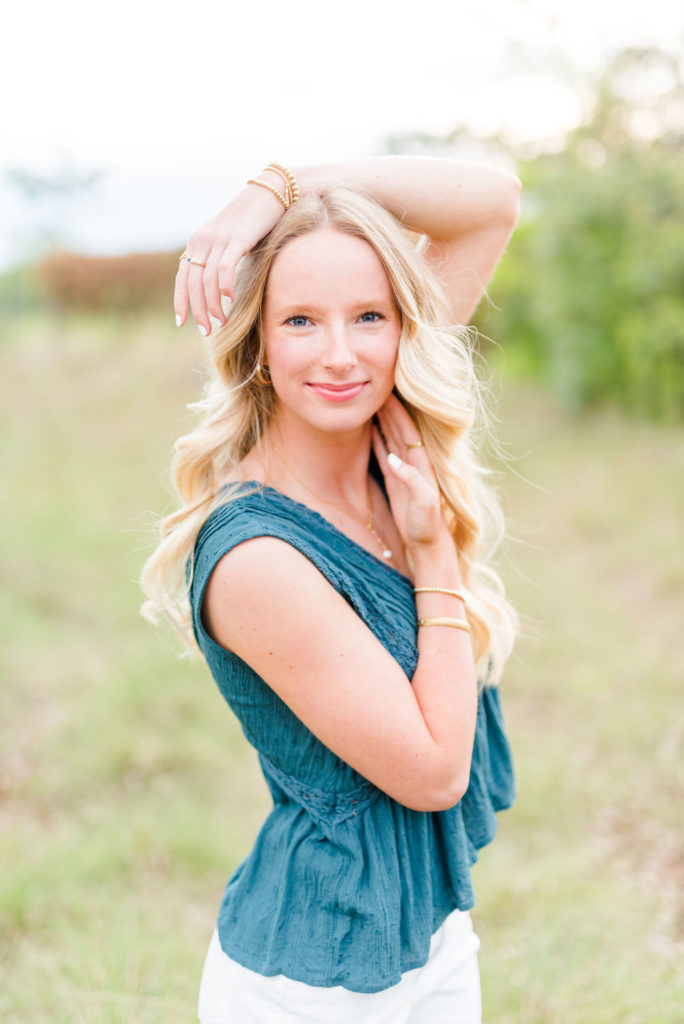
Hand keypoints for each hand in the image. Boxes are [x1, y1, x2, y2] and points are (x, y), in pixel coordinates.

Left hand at [174, 182, 284, 334]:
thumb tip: (217, 288)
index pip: (181, 277)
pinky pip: (224, 268)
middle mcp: (202, 240)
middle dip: (198, 311)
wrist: (269, 193)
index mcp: (197, 242)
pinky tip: (231, 300)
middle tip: (206, 331)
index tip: (183, 323)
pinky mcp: (236, 239)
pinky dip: (225, 287)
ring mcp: (218, 239)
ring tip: (222, 321)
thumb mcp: (229, 241)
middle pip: (192, 284)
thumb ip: (219, 260)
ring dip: (214, 306)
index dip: (180, 301)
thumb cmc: (252, 222)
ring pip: (207, 281)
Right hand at [372, 395, 447, 551]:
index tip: (385, 392)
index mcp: (421, 463)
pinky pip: (384, 453)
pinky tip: (370, 429)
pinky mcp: (396, 479)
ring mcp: (404, 470)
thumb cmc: (427, 524)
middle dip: (388, 408)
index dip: (397, 411)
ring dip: (382, 420)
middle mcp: (414, 462)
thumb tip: (392, 460)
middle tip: (374, 388)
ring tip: (370, 402)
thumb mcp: (422, 503)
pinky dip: (377, 439)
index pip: (407, 430)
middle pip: (399, 428)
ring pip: (391, 437)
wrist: (427, 543)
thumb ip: (411, 481)